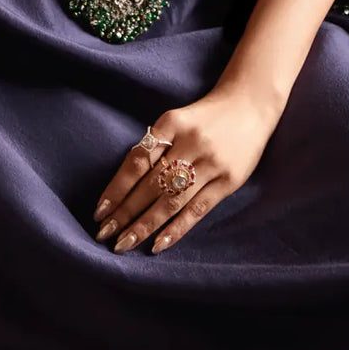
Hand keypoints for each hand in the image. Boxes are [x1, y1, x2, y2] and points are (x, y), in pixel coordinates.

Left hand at [91, 86, 284, 255]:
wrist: (249, 104)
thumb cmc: (204, 116)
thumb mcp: (176, 119)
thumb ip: (155, 146)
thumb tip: (124, 185)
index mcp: (171, 122)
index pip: (137, 161)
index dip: (116, 188)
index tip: (99, 212)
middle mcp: (190, 142)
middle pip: (151, 184)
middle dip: (125, 212)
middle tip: (103, 234)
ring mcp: (211, 163)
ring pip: (171, 201)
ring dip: (144, 225)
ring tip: (123, 244)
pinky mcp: (228, 181)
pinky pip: (197, 210)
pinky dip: (176, 229)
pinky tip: (157, 245)